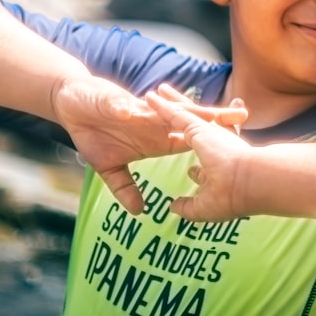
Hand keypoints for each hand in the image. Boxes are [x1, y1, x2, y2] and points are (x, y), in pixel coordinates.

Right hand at [52, 78, 248, 214]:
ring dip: (187, 109)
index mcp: (157, 136)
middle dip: (215, 117)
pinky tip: (143, 113)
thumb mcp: (108, 167)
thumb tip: (140, 212)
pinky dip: (134, 111)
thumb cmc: (94, 133)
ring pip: (167, 109)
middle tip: (242, 115)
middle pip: (189, 119)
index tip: (237, 146)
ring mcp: (139, 111)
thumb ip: (125, 187)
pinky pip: (128, 108)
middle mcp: (154, 122)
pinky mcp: (117, 103)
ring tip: (209, 109)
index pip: (191, 138)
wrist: (73, 105)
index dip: (212, 140)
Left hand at [145, 83, 252, 221]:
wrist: (249, 183)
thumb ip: (187, 206)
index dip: (187, 146)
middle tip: (170, 100)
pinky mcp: (199, 126)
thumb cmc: (232, 198)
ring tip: (159, 90)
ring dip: (170, 102)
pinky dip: (161, 106)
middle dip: (180, 112)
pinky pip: (175, 114)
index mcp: (216, 161)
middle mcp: (213, 142)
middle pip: (191, 124)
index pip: (198, 150)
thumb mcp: (205, 207)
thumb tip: (172, 207)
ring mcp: (208, 132)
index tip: (179, 146)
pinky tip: (150, 97)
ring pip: (184, 113)